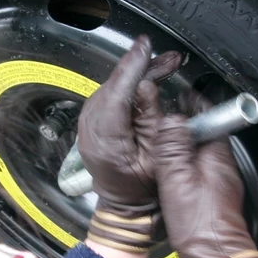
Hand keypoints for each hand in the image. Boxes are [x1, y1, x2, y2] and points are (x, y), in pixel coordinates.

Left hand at [77, 35, 180, 252]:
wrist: (125, 210)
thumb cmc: (144, 191)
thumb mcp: (156, 157)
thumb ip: (150, 119)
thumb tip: (147, 86)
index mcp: (105, 139)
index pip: (117, 92)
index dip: (132, 67)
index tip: (145, 46)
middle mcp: (90, 130)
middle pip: (114, 86)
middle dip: (142, 67)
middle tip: (170, 58)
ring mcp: (87, 127)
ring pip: (111, 88)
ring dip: (137, 74)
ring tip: (166, 65)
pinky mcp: (92, 125)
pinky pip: (109, 97)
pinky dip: (127, 86)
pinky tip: (146, 79)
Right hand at [153, 116, 257, 257]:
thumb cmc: (199, 223)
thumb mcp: (178, 178)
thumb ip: (173, 146)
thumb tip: (170, 117)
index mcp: (217, 155)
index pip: (208, 116)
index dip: (191, 103)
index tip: (176, 95)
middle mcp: (222, 167)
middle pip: (202, 134)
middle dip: (182, 125)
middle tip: (160, 120)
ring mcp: (218, 184)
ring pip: (198, 155)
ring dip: (180, 149)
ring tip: (159, 146)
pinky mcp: (211, 200)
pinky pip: (195, 174)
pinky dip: (180, 169)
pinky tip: (166, 177)